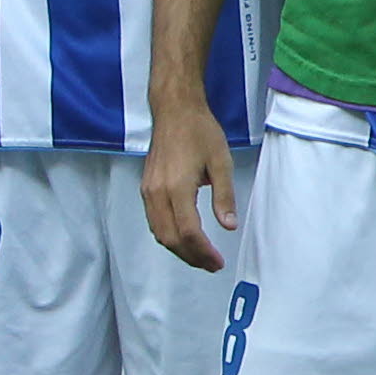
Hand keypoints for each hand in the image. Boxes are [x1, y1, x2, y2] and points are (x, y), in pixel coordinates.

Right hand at [145, 118, 236, 272]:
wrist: (174, 110)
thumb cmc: (199, 131)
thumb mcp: (221, 161)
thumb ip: (225, 196)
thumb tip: (229, 226)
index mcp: (177, 186)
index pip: (188, 231)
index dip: (204, 252)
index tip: (218, 261)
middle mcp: (157, 192)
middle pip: (170, 238)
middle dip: (191, 256)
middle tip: (212, 264)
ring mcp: (148, 191)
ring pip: (159, 233)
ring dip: (179, 249)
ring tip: (201, 256)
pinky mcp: (146, 188)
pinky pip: (154, 221)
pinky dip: (168, 236)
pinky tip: (184, 239)